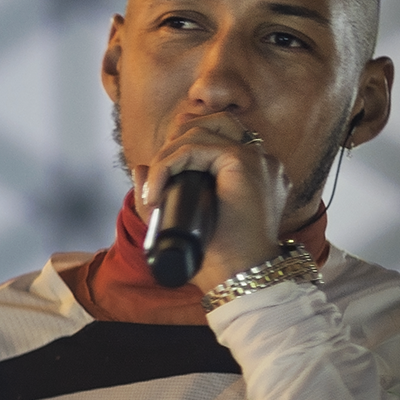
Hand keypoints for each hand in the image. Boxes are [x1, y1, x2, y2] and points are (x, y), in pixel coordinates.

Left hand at [135, 112, 292, 291]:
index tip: (161, 180)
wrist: (238, 277)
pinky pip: (195, 147)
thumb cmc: (217, 259)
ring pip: (201, 131)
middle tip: (157, 179)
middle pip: (213, 122)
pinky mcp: (243, 162)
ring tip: (154, 189)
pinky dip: (167, 165)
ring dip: (167, 156)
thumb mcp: (179, 221)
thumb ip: (160, 193)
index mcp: (253, 174)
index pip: (217, 138)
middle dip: (175, 143)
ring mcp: (256, 159)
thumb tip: (139, 167)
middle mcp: (260, 162)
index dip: (183, 149)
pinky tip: (156, 192)